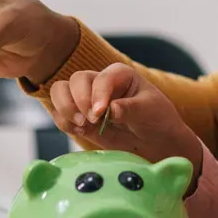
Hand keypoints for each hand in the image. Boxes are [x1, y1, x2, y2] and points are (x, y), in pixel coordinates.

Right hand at [47, 64, 203, 175]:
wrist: (155, 142)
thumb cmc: (156, 120)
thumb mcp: (149, 111)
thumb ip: (129, 108)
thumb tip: (111, 109)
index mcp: (119, 74)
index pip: (101, 79)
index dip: (97, 95)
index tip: (100, 114)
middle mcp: (100, 82)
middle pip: (75, 81)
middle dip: (78, 101)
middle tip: (91, 121)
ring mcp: (87, 100)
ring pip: (60, 92)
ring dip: (66, 109)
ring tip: (83, 126)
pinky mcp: (80, 117)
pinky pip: (60, 114)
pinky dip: (64, 122)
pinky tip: (81, 132)